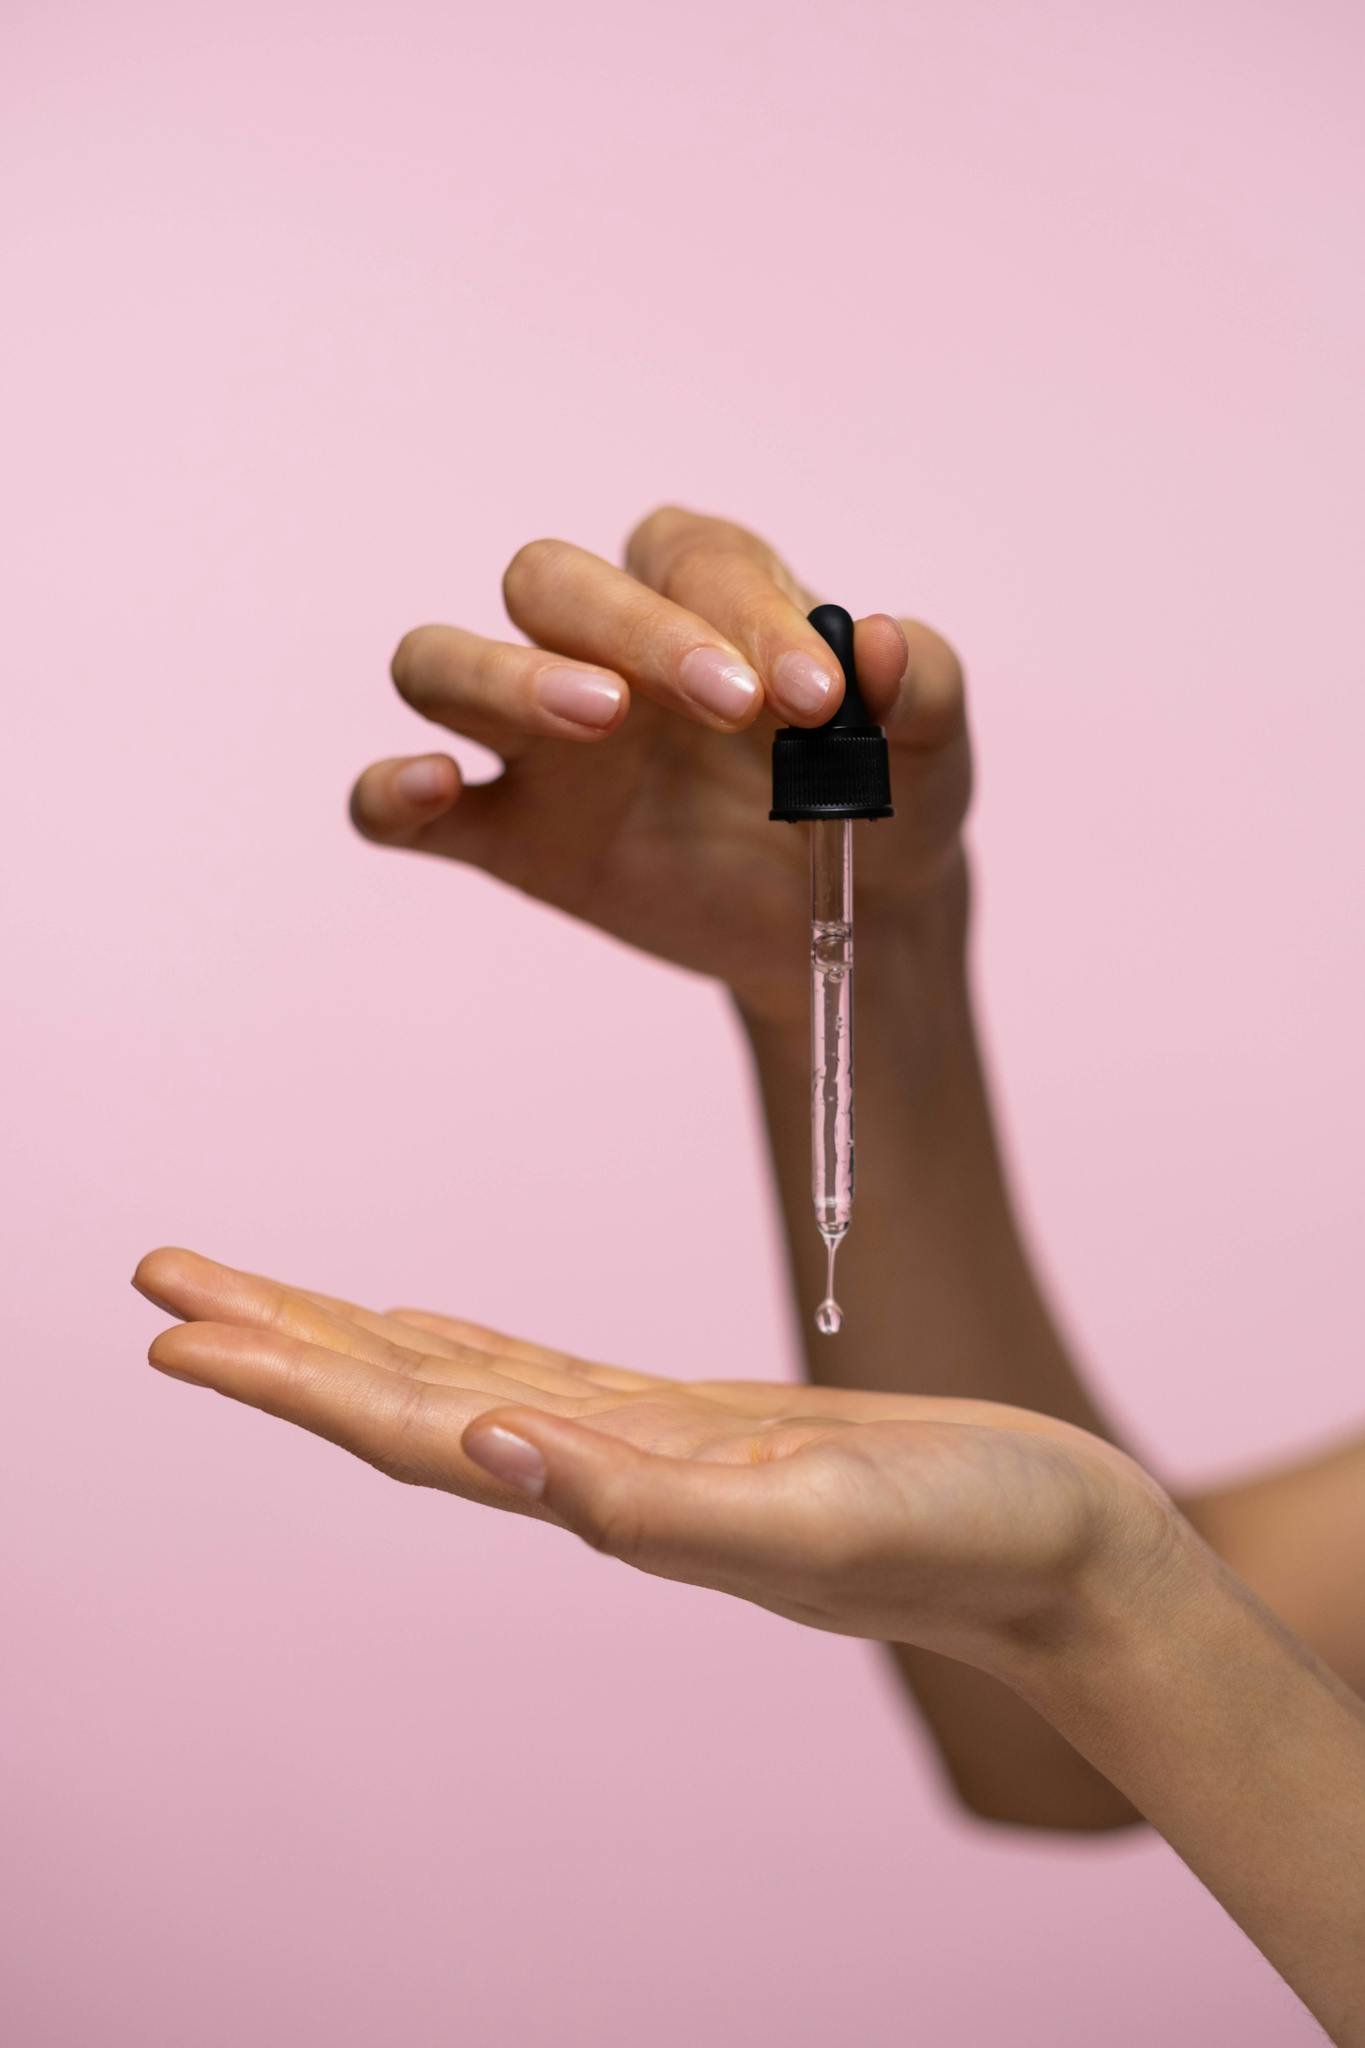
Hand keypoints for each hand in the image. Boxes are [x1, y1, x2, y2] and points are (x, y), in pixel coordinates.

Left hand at [134, 1248, 1173, 1676]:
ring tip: (254, 1296)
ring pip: (463, 1377)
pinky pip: (549, 1373)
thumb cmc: (968, 1543)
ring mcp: (644, 1447)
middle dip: (279, 1336)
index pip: (411, 1429)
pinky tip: (427, 1332)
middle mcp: (602, 1472)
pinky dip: (468, 1345)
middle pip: (405, 1395)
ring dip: (350, 1337)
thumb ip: (647, 1505)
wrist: (1063, 1552)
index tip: (175, 1332)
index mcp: (612, 1493)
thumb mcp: (814, 1523)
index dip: (290, 1380)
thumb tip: (486, 1452)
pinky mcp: (697, 1423)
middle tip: (161, 1276)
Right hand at [350, 507, 970, 1022]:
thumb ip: (925, 684)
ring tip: (598, 722)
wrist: (853, 919)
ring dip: (502, 677)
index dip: (744, 610)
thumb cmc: (884, 802)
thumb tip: (880, 642)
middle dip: (628, 626)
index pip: (687, 558)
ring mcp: (539, 741)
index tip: (816, 701)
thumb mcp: (936, 748)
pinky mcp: (506, 832)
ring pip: (441, 662)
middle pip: (545, 579)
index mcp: (701, 593)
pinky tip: (431, 792)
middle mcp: (601, 646)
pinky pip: (398, 806)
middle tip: (726, 708)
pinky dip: (390, 794)